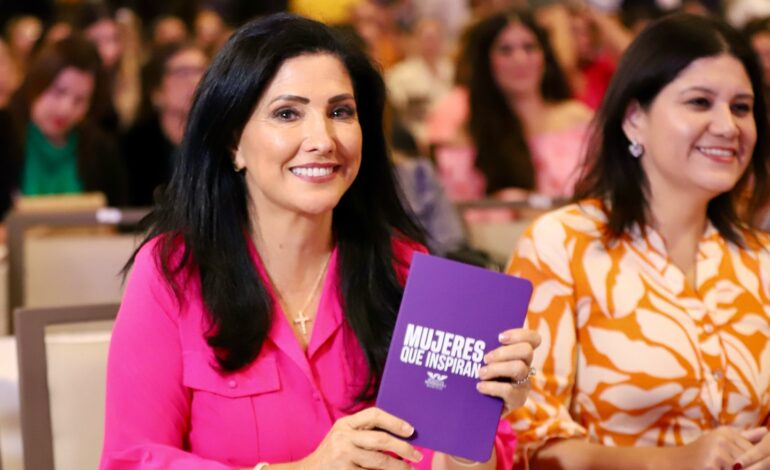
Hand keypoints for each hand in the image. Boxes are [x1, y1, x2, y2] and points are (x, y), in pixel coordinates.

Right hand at [299, 407, 421, 469]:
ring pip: (380, 461)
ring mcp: (342, 456)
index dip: (395, 421)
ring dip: (399, 466)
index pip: (374, 415)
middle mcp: (342, 437)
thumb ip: (364, 433)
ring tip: (409, 469)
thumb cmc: (333, 454)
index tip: (411, 430)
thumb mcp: (343, 436)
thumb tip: (400, 435)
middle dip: (403, 448)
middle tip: (417, 456)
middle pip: (381, 439)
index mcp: (345, 423)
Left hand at [476, 328, 539, 413]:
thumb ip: (483, 346)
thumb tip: (470, 332)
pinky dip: (491, 387)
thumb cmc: (477, 374)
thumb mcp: (481, 358)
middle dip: (504, 352)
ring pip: (519, 368)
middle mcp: (526, 366)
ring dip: (496, 368)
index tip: (499, 337)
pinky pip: (509, 390)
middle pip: (526, 350)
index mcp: (519, 353)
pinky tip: (480, 387)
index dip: (519, 334)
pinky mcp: (518, 400)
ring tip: (480, 373)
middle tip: (485, 358)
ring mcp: (524, 384)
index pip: (533, 339)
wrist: (477, 405)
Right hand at [672, 427, 762, 469]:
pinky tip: (713, 468)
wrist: (675, 461)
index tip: (739, 462)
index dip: (753, 462)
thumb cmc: (700, 453)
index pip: (752, 450)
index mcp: (726, 432)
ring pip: (740, 468)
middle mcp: (722, 438)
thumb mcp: (720, 441)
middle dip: (744, 467)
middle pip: (748, 460)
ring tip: (718, 465)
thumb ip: (744, 437)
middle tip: (727, 463)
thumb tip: (765, 432)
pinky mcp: (711, 463)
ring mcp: (716, 451)